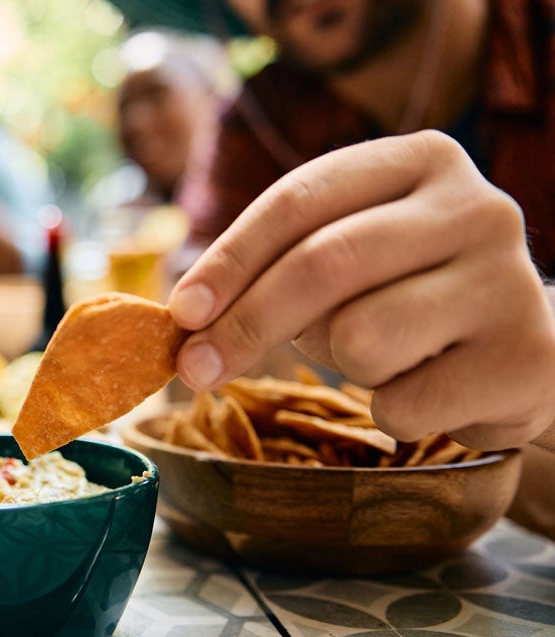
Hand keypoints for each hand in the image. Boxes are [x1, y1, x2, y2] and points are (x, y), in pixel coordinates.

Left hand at [168, 130, 554, 450]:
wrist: (526, 346)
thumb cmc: (408, 293)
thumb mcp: (347, 254)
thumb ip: (277, 266)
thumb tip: (184, 319)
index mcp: (422, 160)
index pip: (300, 199)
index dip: (228, 260)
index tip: (180, 311)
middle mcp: (477, 207)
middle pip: (323, 264)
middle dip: (244, 325)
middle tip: (195, 370)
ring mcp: (509, 282)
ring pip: (361, 338)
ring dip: (341, 364)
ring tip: (381, 356)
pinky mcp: (525, 361)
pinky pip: (402, 403)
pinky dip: (391, 411)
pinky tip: (427, 390)